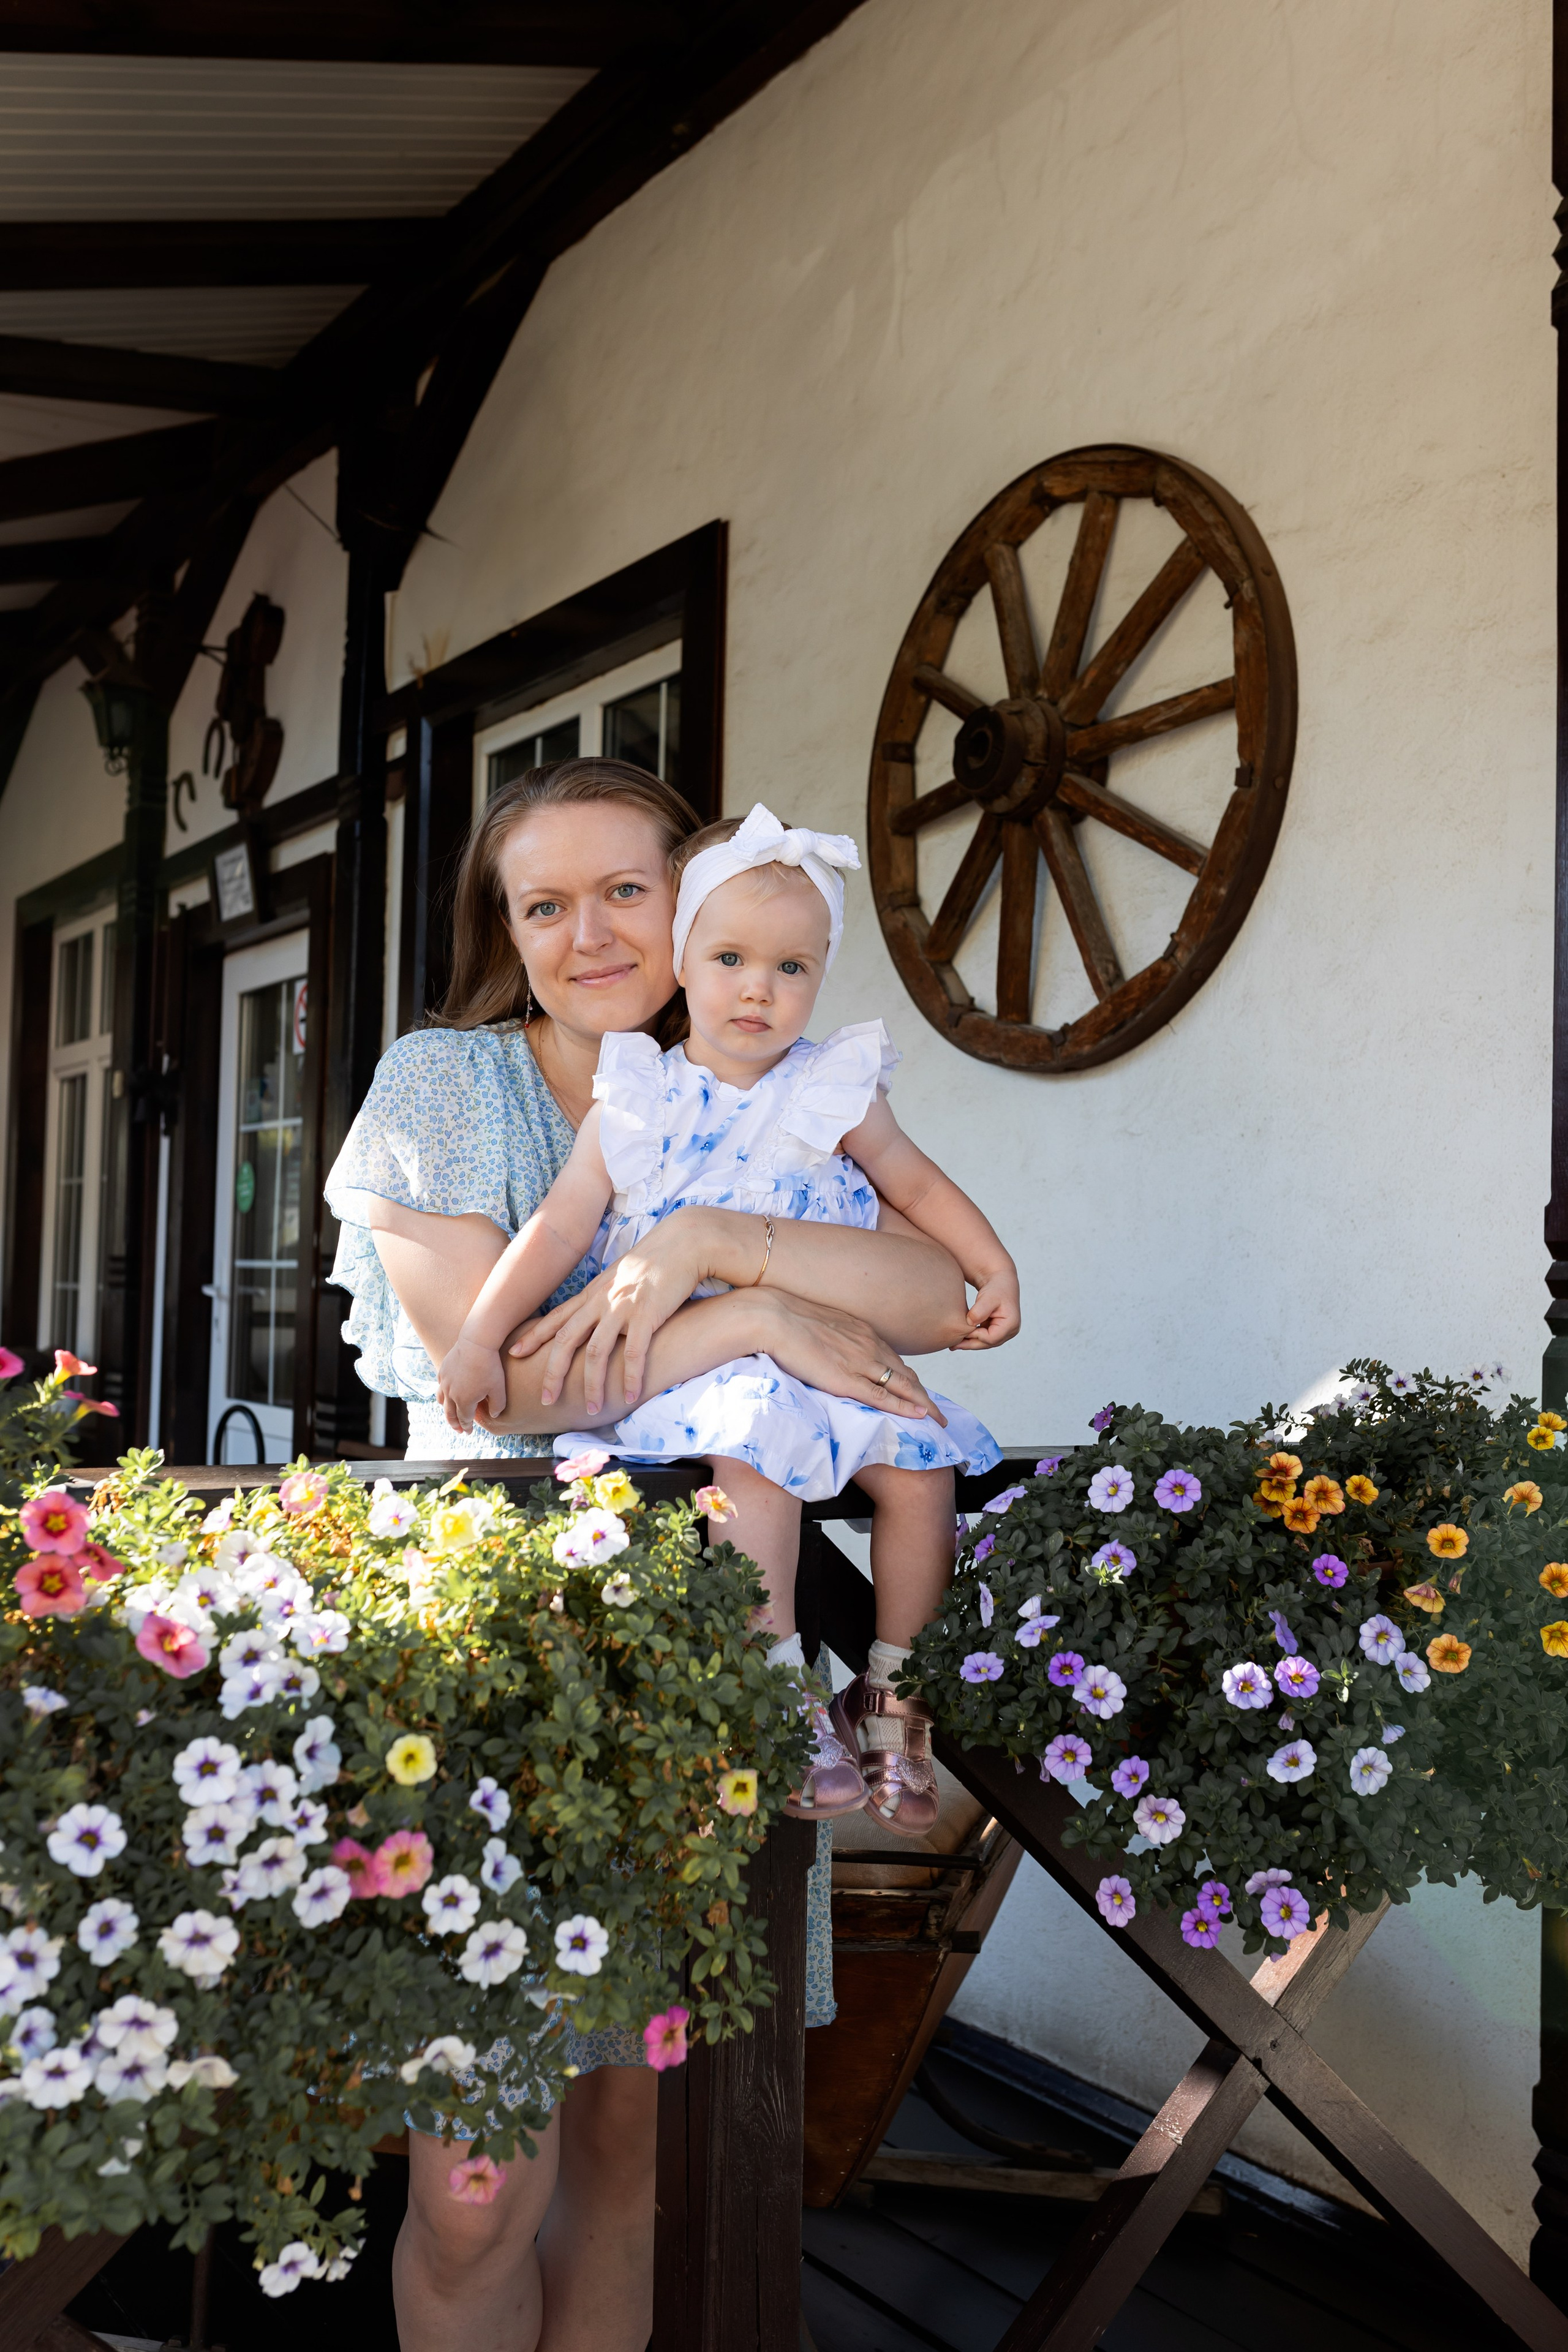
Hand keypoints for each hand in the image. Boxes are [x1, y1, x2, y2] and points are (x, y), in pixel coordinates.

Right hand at [437, 1337, 507, 1432]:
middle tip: (458, 1430)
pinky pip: (440, 1386)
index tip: (469, 1432)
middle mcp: (451, 1394)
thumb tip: (494, 1415)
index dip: (467, 1427)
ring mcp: (445, 1382)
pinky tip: (447, 1393)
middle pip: (450, 1413)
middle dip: (455, 1424)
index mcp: (464, 1401)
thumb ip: (497, 1406)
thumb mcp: (499, 1389)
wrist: (476, 1343)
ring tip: (449, 1414)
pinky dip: (443, 1393)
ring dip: (446, 1410)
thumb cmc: (490, 1367)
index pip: (464, 1419)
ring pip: (441, 1400)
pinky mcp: (443, 1370)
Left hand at [509, 1218, 713, 1414]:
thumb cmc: (655, 1261)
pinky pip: (633, 1351)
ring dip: (591, 1384)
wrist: (683, 1243)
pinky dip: (629, 1376)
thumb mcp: (620, 1276)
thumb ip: (605, 1296)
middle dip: (552, 1372)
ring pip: (596, 1352)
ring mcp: (622, 1307)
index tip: (514, 1353)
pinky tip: (628, 1395)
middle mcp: (601, 1300)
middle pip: (566, 1340)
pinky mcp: (646, 1314)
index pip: (556, 1318)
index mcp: (593, 1292)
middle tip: (545, 1399)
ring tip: (591, 1409)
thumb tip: (596, 1314)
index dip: (534, 1336)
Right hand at [746, 1291, 946, 1424]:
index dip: (911, 1380)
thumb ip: (836, 1340)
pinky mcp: (846, 1378)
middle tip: (940, 1414)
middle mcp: (869, 1345)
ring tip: (938, 1421)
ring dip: (924, 1405)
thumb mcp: (823, 1325)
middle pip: (907, 1375)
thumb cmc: (788, 1319)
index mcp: (863, 1333)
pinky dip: (904, 1407)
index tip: (920, 1393)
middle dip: (926, 1397)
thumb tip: (833, 1350)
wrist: (773, 1317)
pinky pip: (883, 1396)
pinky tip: (919, 1416)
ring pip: (903, 1386)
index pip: (895, 1361)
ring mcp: (860, 1362)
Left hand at [954, 1269, 1020, 1349]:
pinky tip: (960, 1338)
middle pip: (987, 1343)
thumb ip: (980, 1311)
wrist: (1000, 1280)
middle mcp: (1010, 1331)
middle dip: (970, 1344)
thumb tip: (970, 1323)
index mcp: (1011, 1324)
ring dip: (970, 1343)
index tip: (962, 1330)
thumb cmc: (996, 1286)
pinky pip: (983, 1337)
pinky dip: (972, 1337)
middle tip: (952, 1345)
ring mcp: (1004, 1332)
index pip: (991, 1338)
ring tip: (953, 1344)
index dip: (975, 1336)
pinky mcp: (997, 1329)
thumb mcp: (988, 1297)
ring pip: (985, 1342)